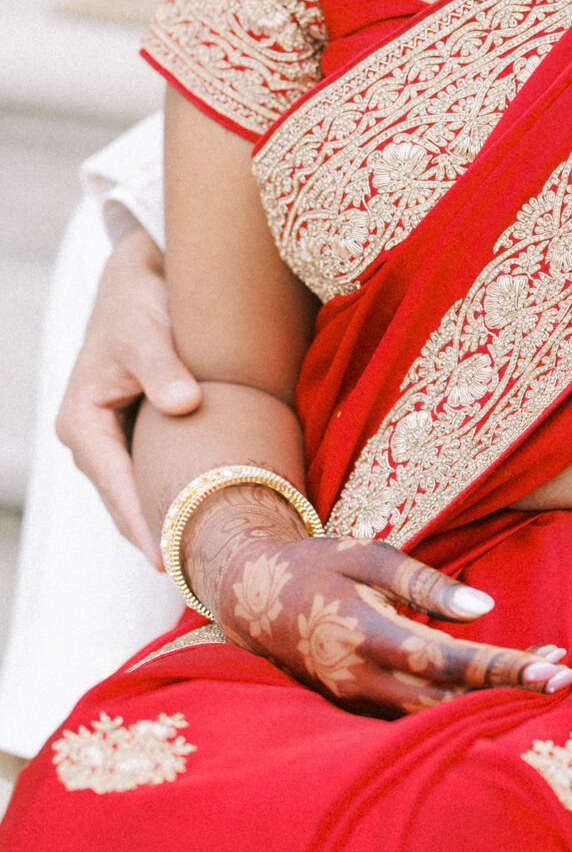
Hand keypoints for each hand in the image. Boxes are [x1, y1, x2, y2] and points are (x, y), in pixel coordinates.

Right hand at [57, 220, 200, 565]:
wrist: (138, 278)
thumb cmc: (138, 302)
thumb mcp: (147, 330)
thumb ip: (163, 366)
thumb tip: (183, 404)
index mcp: (82, 423)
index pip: (116, 487)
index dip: (143, 523)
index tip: (168, 559)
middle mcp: (93, 439)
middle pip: (126, 500)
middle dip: (156, 536)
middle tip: (196, 573)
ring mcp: (115, 439)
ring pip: (142, 491)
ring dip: (169, 519)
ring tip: (204, 558)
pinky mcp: (138, 433)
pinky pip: (155, 473)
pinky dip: (177, 492)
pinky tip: (209, 514)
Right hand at [182, 483, 571, 716]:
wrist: (252, 600)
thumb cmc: (318, 568)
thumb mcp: (368, 556)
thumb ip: (425, 583)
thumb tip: (484, 607)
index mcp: (365, 636)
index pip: (446, 662)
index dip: (502, 669)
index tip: (554, 669)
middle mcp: (361, 680)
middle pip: (448, 701)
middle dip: (509, 693)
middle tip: (567, 677)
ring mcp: (357, 702)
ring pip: (434, 714)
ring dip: (490, 697)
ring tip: (548, 669)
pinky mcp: (358, 708)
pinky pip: (417, 712)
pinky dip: (461, 699)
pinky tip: (501, 679)